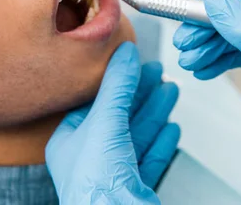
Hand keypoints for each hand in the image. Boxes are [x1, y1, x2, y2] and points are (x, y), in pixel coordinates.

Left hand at [46, 42, 179, 203]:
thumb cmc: (96, 183)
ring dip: (155, 112)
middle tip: (157, 71)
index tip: (132, 63)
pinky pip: (149, 159)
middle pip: (119, 117)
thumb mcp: (105, 121)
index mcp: (68, 142)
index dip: (115, 82)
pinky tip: (171, 128)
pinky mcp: (133, 188)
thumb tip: (125, 53)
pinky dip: (161, 141)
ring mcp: (111, 175)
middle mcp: (88, 159)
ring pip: (136, 136)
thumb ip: (116, 86)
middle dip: (140, 93)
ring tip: (171, 90)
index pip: (93, 103)